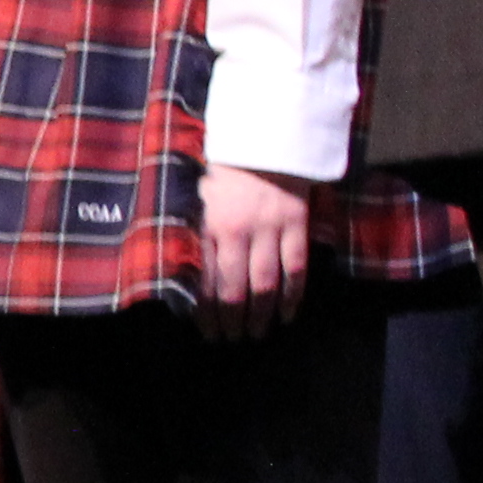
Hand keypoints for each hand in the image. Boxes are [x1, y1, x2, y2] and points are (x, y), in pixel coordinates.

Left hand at [195, 162, 313, 338]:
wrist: (263, 142)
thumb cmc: (223, 177)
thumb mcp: (198, 204)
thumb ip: (194, 238)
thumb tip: (186, 280)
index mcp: (208, 228)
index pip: (205, 281)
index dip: (206, 312)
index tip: (207, 332)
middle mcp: (237, 232)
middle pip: (234, 289)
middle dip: (233, 320)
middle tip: (232, 340)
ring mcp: (269, 229)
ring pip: (266, 284)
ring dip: (262, 314)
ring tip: (258, 334)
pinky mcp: (297, 225)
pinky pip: (297, 268)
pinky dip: (294, 296)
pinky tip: (288, 315)